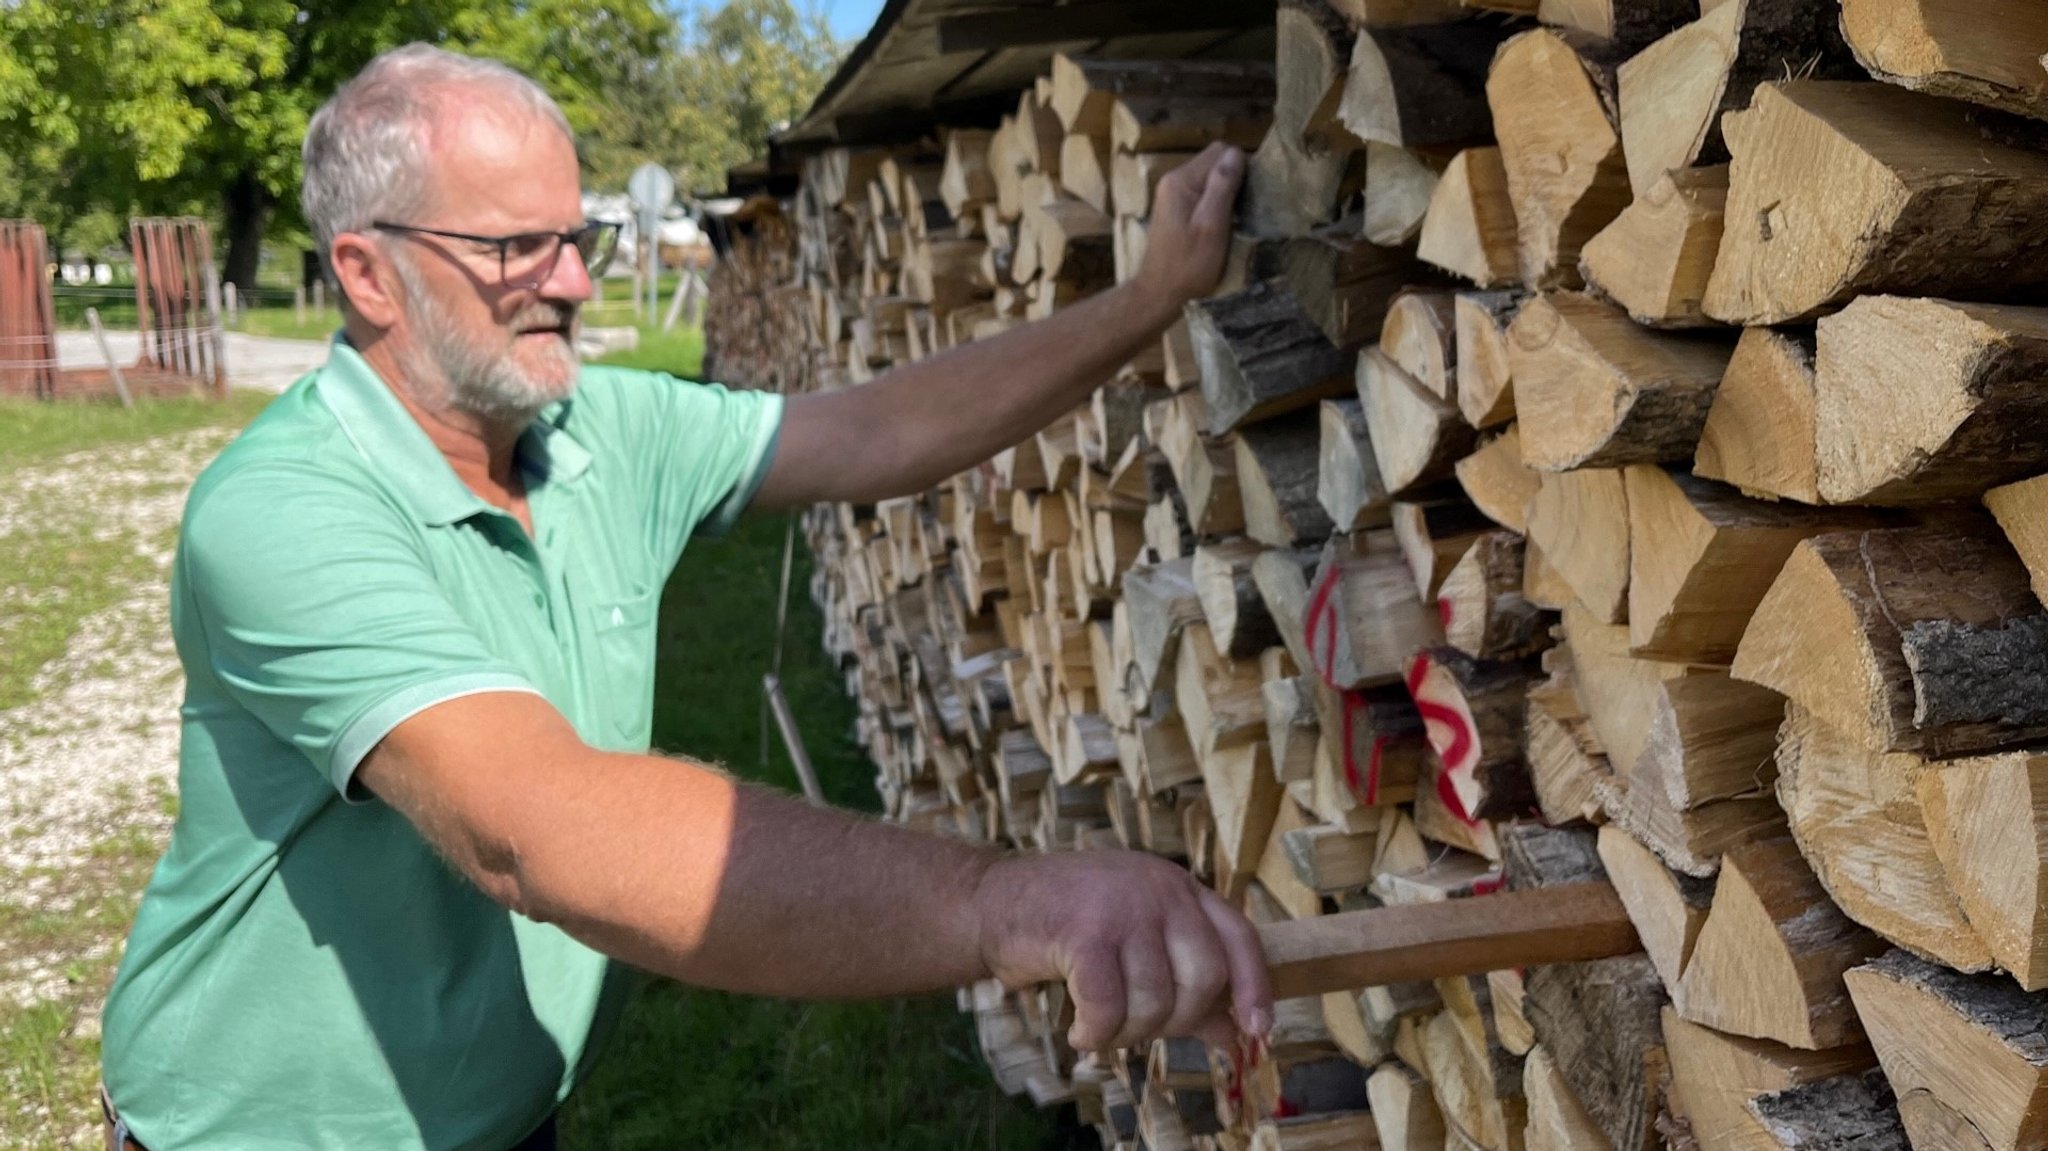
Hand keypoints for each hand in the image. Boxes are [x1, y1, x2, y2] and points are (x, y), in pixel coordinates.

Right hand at [974, 849, 1272, 1050]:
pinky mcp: (1085, 930)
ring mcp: (1123, 906)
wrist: (993, 902)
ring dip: (1128, 1032)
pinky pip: (1109, 1005)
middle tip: (1139, 1027)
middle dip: (1175, 1019)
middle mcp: (1159, 889)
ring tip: (1101, 1028)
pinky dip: (1096, 1032)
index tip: (1257, 1031)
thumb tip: (1235, 1036)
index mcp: (1179, 888)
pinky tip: (1080, 1032)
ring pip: (1156, 998)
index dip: (1253, 988)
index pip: (1238, 937)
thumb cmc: (1069, 926)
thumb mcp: (1139, 944)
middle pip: (1203, 976)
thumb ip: (1187, 985)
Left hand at [1133, 142, 1246, 315]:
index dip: (1241, 168)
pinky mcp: (1174, 207)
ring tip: (1235, 217)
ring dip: (1226, 191)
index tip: (1250, 195)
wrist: (1159, 293)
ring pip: (1209, 176)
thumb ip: (1222, 187)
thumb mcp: (1211, 226)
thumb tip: (1237, 153)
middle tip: (1245, 208)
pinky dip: (1215, 201)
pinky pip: (1201, 191)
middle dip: (1234, 178)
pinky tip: (1221, 222)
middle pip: (1214, 160)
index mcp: (1181, 180)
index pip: (1221, 151)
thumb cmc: (1188, 265)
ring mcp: (1172, 193)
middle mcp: (1173, 179)